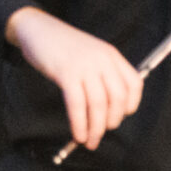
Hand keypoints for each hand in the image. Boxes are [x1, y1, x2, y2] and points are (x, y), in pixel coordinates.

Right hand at [4, 6, 143, 150]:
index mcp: (111, 55)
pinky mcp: (66, 73)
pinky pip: (77, 105)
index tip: (120, 117)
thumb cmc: (62, 46)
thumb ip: (101, 74)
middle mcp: (102, 59)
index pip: (134, 84)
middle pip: (117, 98)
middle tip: (101, 133)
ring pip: (98, 104)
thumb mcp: (90, 54)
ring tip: (89, 141)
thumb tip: (106, 110)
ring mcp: (85, 66)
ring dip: (95, 128)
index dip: (131, 105)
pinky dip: (79, 124)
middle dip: (112, 122)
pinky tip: (77, 134)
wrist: (37, 29)